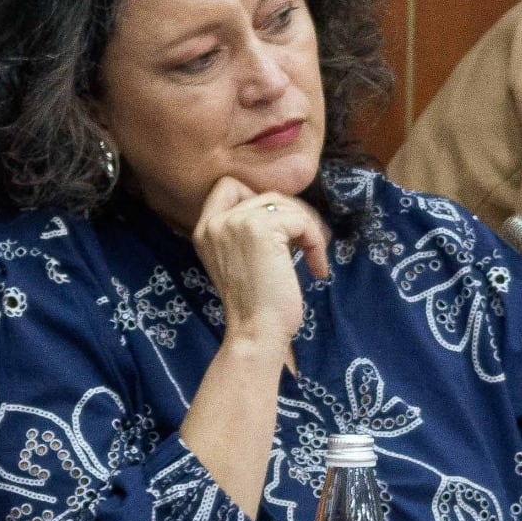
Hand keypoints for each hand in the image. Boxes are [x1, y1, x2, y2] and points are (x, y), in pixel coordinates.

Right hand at [189, 177, 329, 351]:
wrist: (256, 334)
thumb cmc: (256, 306)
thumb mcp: (240, 260)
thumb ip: (247, 231)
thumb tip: (285, 207)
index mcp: (205, 229)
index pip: (228, 186)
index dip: (258, 198)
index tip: (279, 228)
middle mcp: (215, 222)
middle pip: (265, 194)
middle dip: (292, 216)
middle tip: (307, 243)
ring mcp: (235, 222)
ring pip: (286, 205)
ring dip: (308, 229)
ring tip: (314, 257)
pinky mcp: (260, 228)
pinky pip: (301, 220)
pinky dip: (316, 242)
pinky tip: (316, 269)